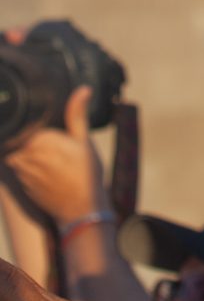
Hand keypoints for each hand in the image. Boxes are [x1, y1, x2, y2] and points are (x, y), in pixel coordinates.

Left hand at [3, 88, 106, 227]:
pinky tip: (48, 171)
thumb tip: (82, 89)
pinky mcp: (22, 186)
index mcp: (40, 139)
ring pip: (19, 155)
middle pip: (21, 139)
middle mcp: (25, 155)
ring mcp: (22, 172)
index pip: (28, 124)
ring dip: (28, 153)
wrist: (81, 211)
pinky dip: (30, 168)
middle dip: (30, 138)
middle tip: (54, 145)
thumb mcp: (84, 141)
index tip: (45, 127)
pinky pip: (21, 170)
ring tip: (50, 156)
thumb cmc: (86, 174)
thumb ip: (77, 114)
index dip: (35, 124)